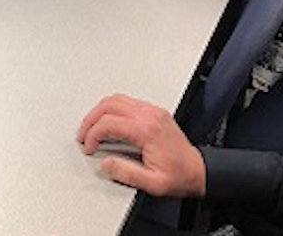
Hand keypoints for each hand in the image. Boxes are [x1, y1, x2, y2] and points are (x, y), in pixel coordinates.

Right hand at [77, 94, 205, 197]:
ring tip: (91, 128)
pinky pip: (126, 101)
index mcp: (148, 130)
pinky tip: (107, 121)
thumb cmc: (179, 176)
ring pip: (117, 99)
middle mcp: (150, 115)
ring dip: (99, 111)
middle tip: (84, 135)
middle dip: (91, 120)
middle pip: (109, 105)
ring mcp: (152, 111)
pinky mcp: (154, 112)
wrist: (198, 171)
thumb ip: (126, 174)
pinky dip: (111, 109)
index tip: (89, 147)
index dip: (93, 134)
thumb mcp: (153, 184)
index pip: (109, 122)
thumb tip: (106, 163)